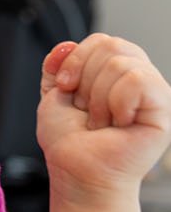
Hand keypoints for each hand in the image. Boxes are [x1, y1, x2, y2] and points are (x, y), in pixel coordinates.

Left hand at [38, 34, 170, 202]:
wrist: (76, 171)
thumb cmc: (69, 141)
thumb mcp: (53, 95)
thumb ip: (58, 66)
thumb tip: (66, 44)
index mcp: (117, 71)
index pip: (101, 40)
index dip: (76, 60)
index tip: (65, 88)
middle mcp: (139, 78)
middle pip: (111, 46)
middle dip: (85, 81)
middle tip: (87, 111)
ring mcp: (155, 92)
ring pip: (122, 64)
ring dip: (98, 98)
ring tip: (102, 122)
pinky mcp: (164, 108)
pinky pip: (138, 81)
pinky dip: (117, 102)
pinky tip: (119, 122)